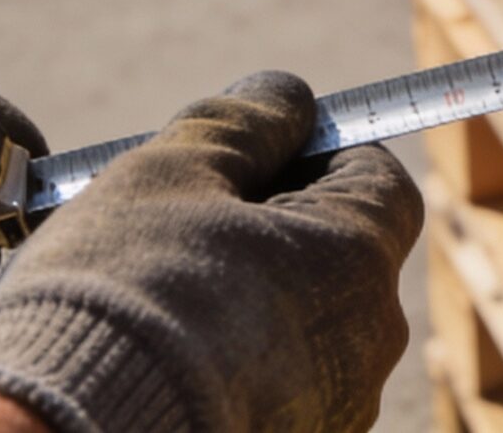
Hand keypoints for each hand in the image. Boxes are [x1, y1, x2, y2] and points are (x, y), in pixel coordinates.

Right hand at [0, 72, 422, 432]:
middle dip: (275, 226)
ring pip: (306, 322)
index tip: (250, 156)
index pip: (376, 177)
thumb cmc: (126, 293)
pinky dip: (236, 360)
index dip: (315, 152)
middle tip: (187, 224)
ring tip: (163, 295)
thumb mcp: (175, 172)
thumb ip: (243, 124)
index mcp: (357, 258)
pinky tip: (166, 355)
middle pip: (341, 252)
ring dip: (252, 295)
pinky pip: (277, 383)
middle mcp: (368, 342)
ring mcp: (335, 408)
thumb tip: (289, 101)